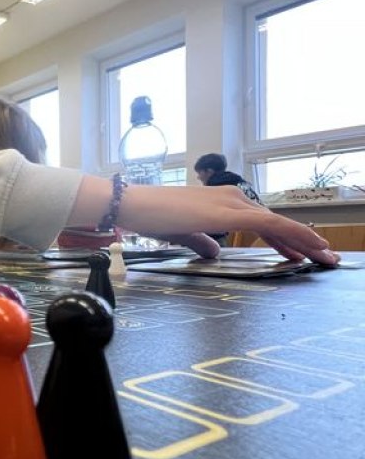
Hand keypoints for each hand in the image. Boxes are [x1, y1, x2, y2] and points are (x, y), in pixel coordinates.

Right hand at [70, 178, 339, 266]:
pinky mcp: (231, 211)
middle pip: (276, 223)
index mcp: (222, 204)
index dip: (286, 239)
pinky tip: (312, 246)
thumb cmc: (151, 217)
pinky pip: (272, 223)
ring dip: (304, 241)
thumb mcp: (183, 234)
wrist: (133, 204)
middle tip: (325, 260)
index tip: (304, 255)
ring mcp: (233, 203)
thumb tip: (215, 251)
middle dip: (302, 242)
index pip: (262, 223)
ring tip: (325, 257)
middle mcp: (232, 199)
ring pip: (279, 223)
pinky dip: (296, 234)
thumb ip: (201, 241)